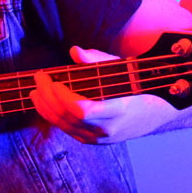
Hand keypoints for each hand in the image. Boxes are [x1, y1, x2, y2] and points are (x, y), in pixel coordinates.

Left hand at [30, 46, 178, 143]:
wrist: (155, 113)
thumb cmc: (135, 86)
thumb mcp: (121, 69)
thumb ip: (97, 61)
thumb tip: (75, 52)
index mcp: (118, 110)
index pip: (82, 110)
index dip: (62, 97)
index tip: (52, 80)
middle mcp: (108, 129)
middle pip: (68, 117)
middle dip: (48, 96)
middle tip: (39, 78)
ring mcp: (99, 138)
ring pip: (65, 125)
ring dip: (46, 107)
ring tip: (36, 91)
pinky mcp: (92, 140)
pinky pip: (67, 129)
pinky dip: (53, 116)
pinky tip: (45, 103)